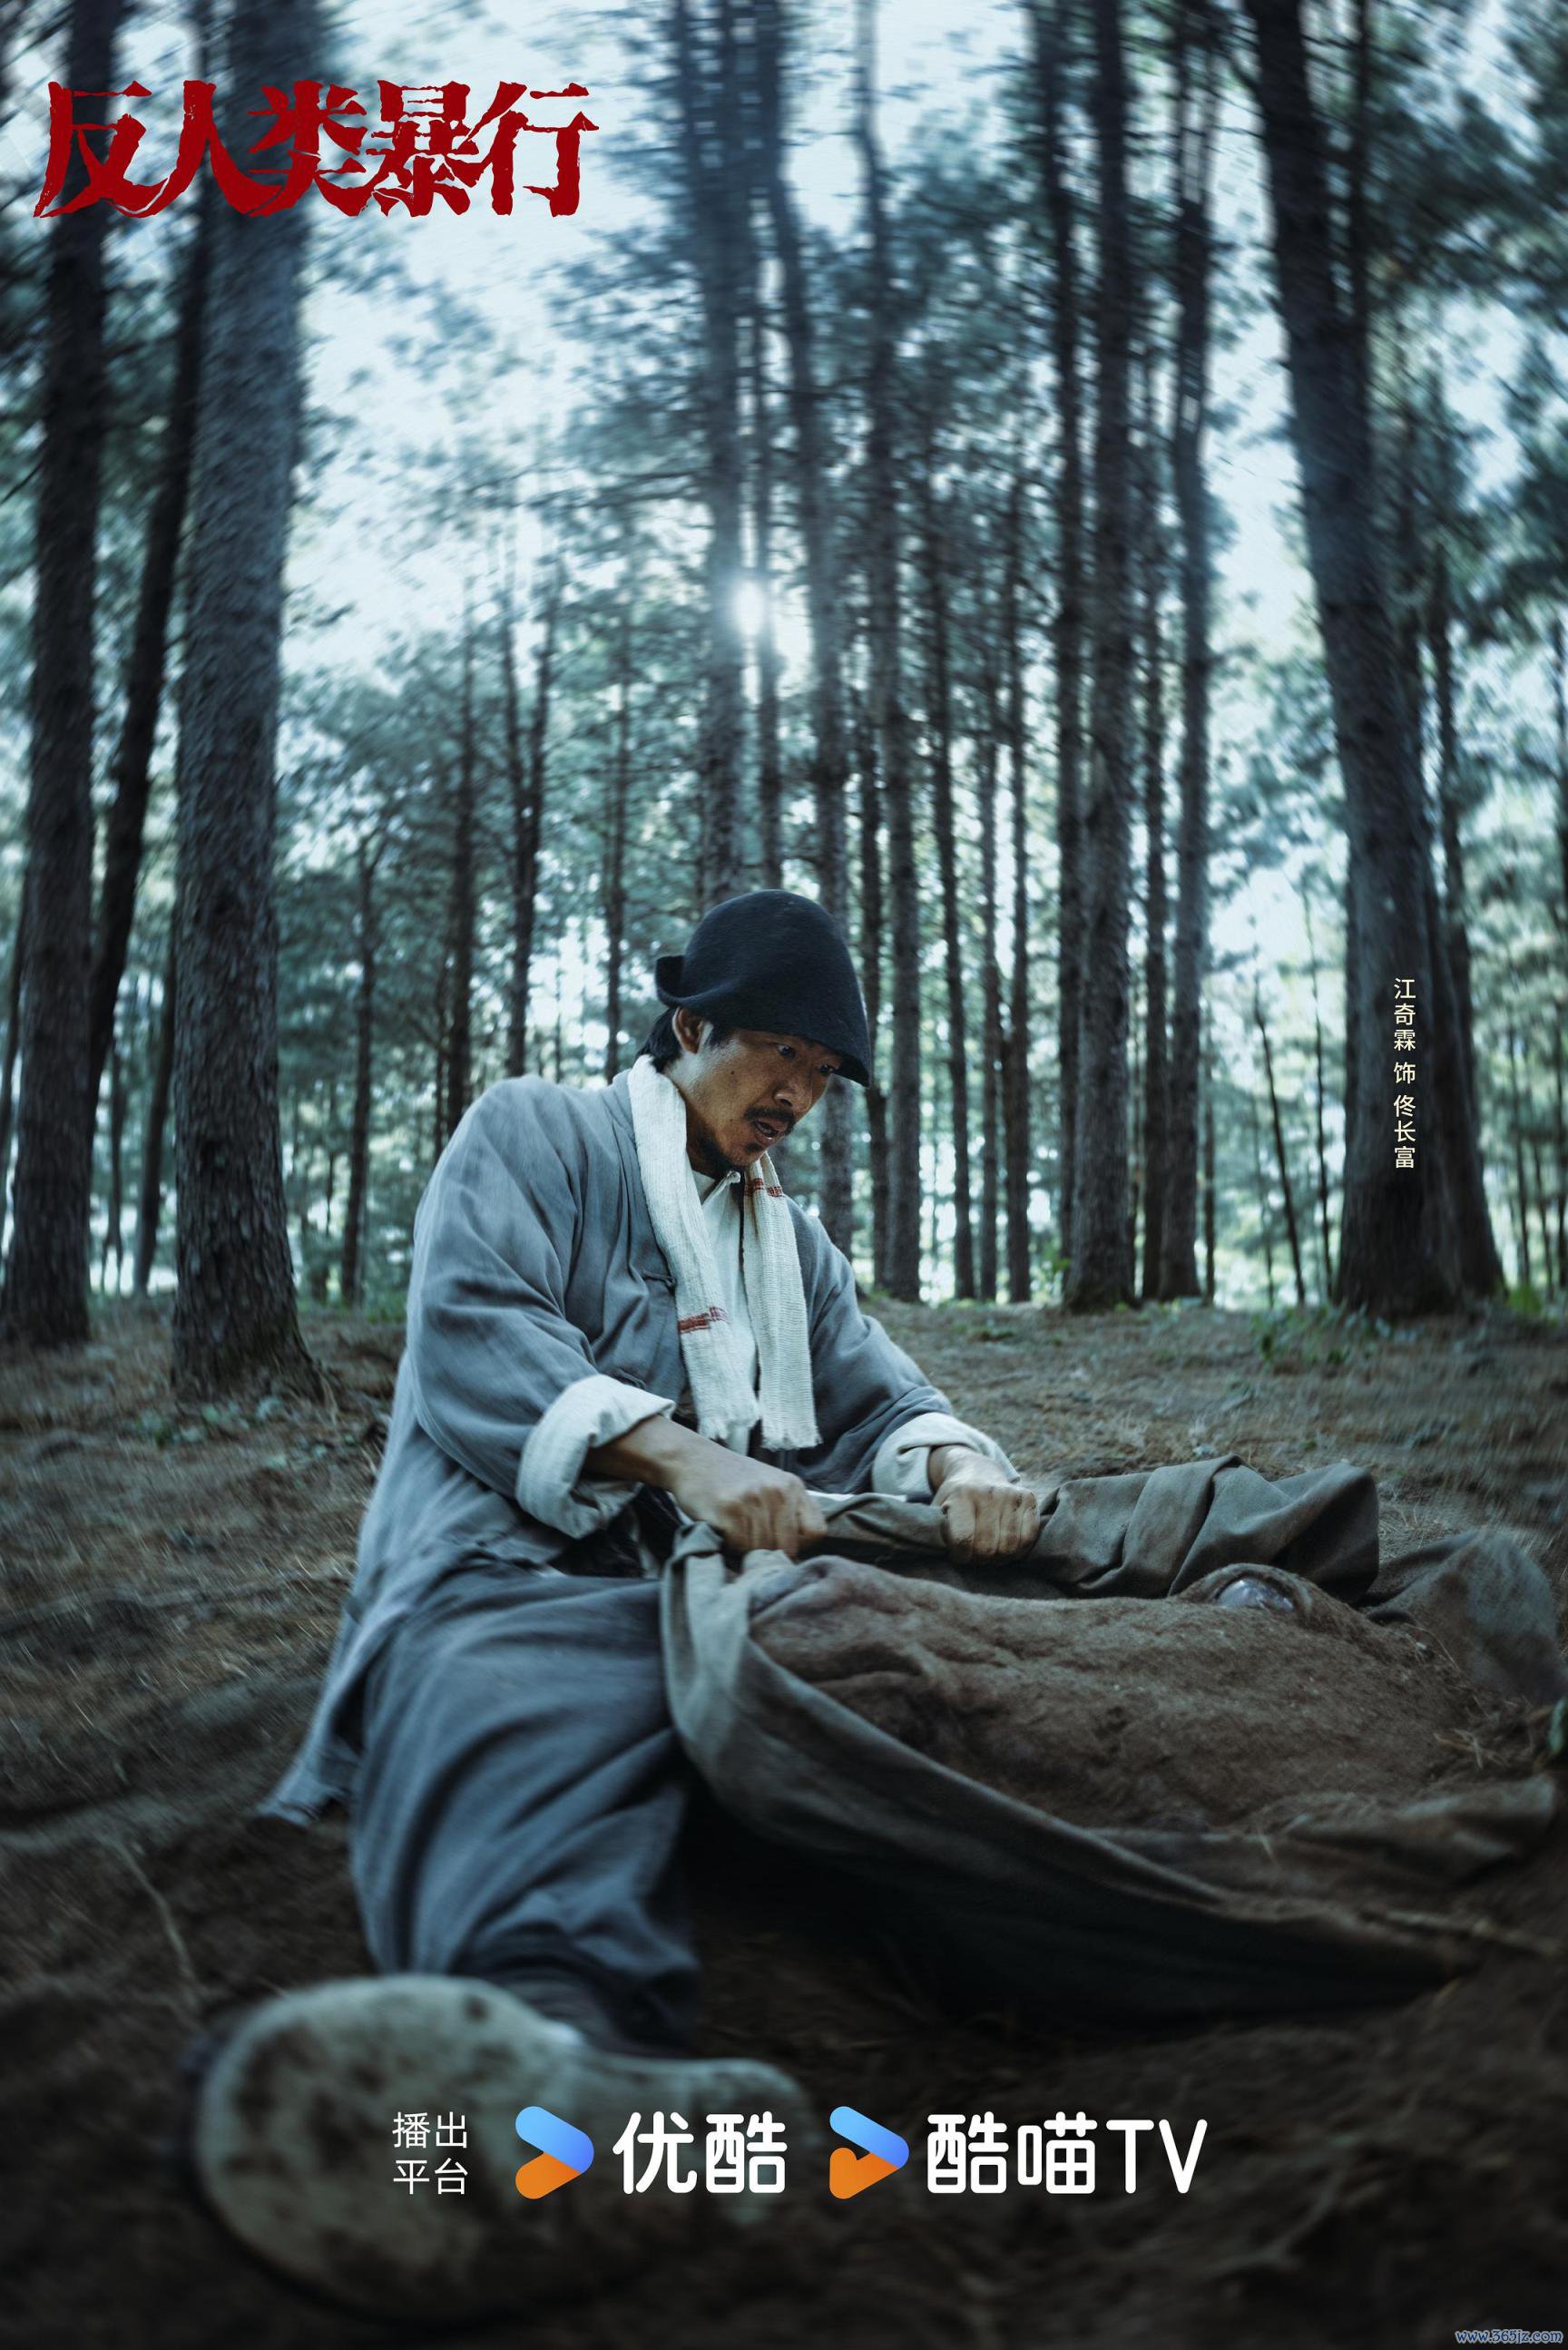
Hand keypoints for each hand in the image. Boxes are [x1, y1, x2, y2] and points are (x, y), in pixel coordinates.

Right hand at [666, 1444, 827, 1560]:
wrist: (692, 1459)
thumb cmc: (732, 1479)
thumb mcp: (770, 1485)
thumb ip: (788, 1511)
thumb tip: (796, 1553)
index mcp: (793, 1486)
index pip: (817, 1531)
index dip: (800, 1544)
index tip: (780, 1542)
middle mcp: (778, 1491)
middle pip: (787, 1547)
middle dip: (768, 1553)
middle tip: (750, 1542)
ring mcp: (754, 1499)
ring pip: (761, 1550)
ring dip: (745, 1550)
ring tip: (733, 1532)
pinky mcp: (730, 1509)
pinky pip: (738, 1546)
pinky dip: (729, 1545)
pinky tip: (722, 1528)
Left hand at [930, 1448, 1039, 1565]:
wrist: (977, 1471)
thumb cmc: (955, 1499)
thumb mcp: (938, 1508)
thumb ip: (934, 1529)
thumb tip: (931, 1551)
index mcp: (962, 1495)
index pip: (963, 1540)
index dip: (960, 1556)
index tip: (958, 1555)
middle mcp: (988, 1492)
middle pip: (987, 1547)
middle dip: (979, 1559)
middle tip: (974, 1556)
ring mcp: (1010, 1494)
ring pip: (1009, 1546)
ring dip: (999, 1558)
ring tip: (990, 1553)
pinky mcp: (1028, 1498)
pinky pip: (1028, 1538)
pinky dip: (1018, 1550)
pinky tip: (1007, 1547)